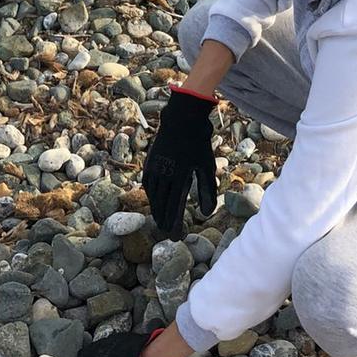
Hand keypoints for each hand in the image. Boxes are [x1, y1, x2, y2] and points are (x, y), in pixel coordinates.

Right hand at [144, 87, 217, 238]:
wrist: (182, 119)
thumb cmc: (198, 143)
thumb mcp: (207, 166)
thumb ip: (207, 190)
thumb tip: (207, 214)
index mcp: (179, 175)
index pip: (175, 206)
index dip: (174, 224)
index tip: (176, 237)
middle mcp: (164, 173)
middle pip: (162, 204)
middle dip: (164, 221)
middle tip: (167, 234)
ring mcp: (155, 167)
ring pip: (153, 196)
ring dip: (156, 210)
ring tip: (160, 222)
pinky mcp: (150, 161)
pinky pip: (148, 184)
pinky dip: (151, 196)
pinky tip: (154, 202)